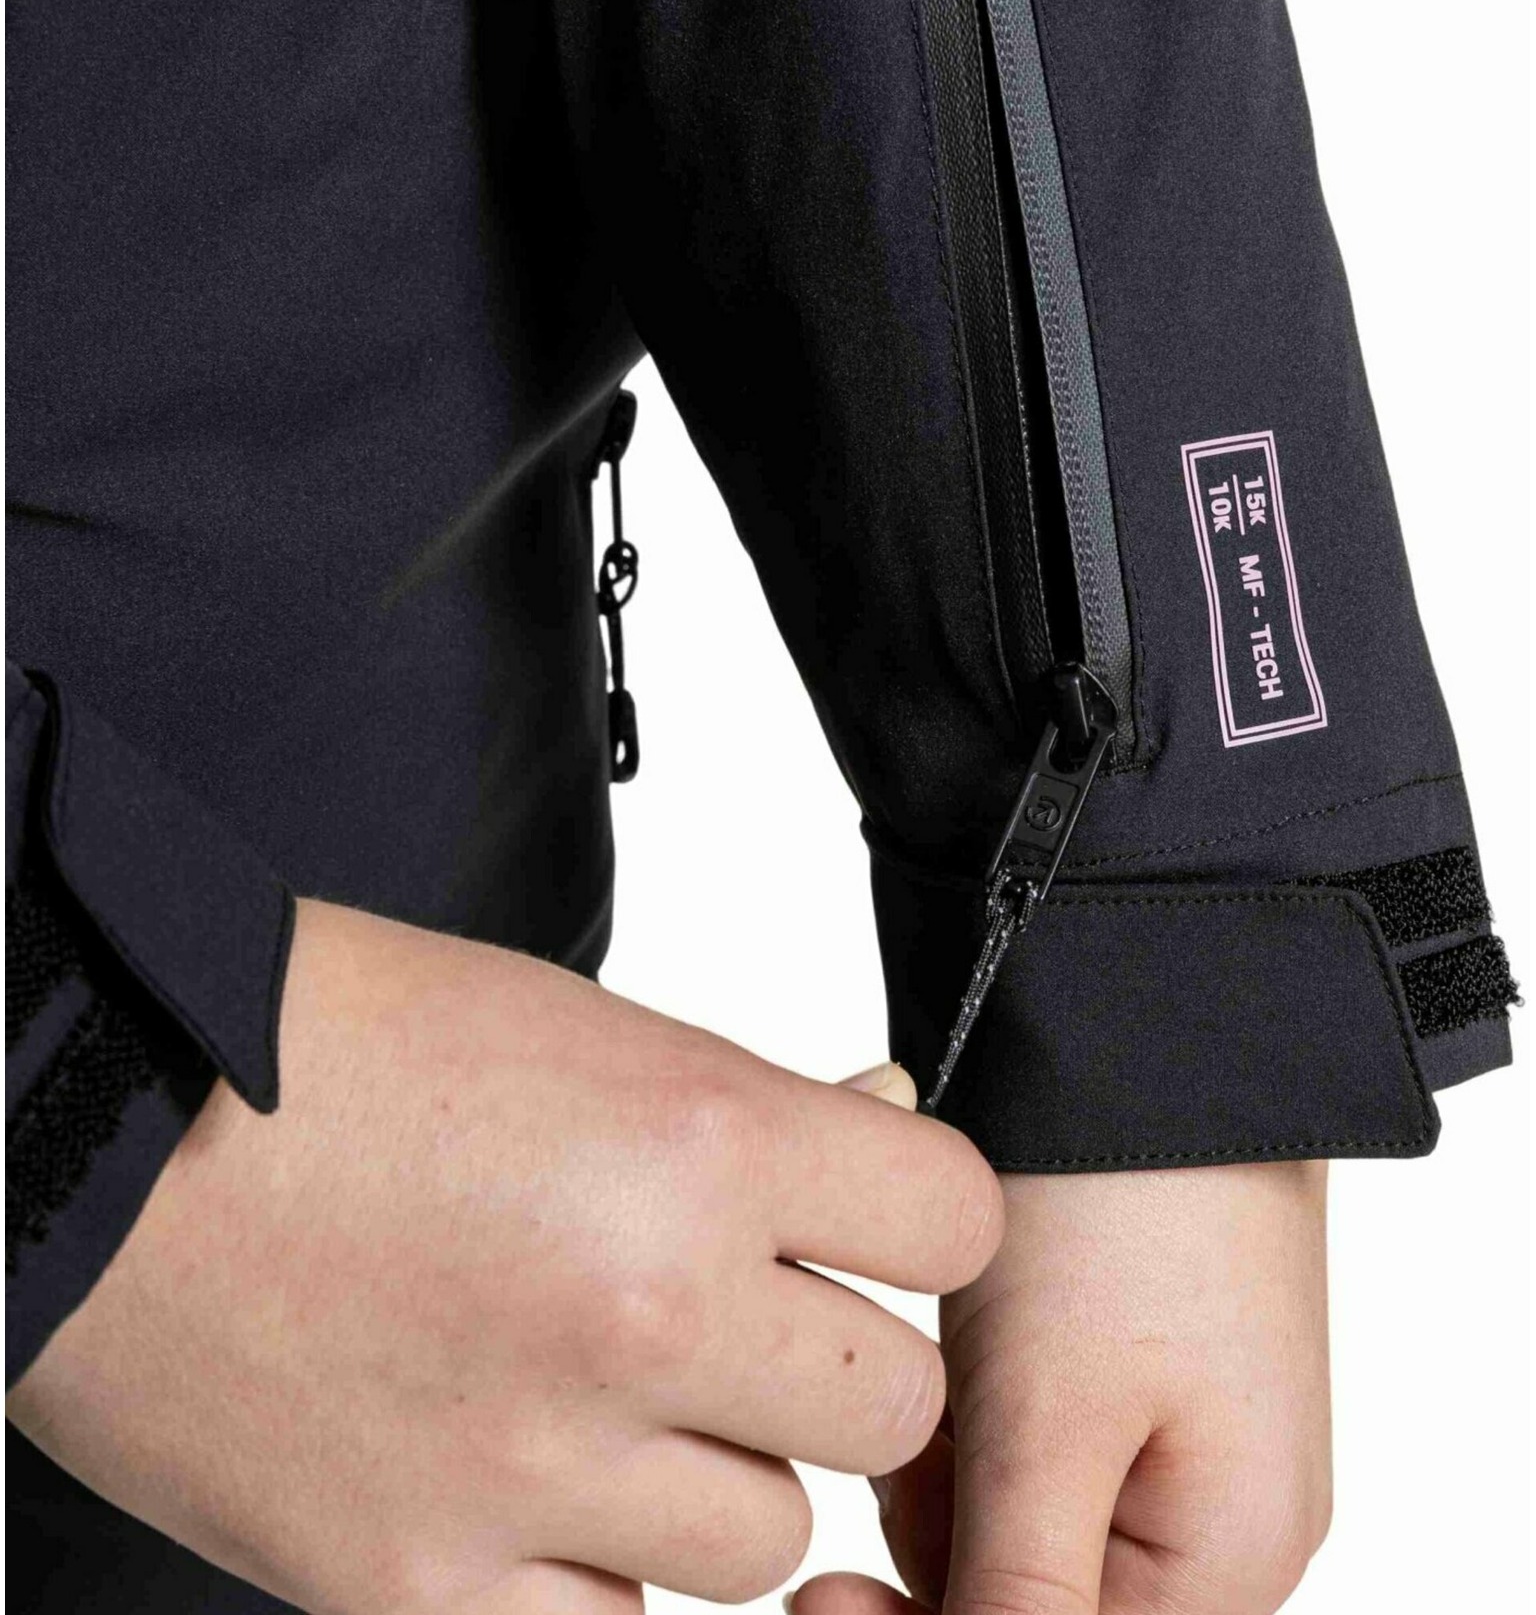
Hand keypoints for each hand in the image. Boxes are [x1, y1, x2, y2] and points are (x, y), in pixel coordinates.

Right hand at [7, 901, 1001, 1613]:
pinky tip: (527, 1480)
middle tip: (741, 1320)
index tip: (871, 1225)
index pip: (953, 1222)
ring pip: (762, 1539)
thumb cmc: (330, 1045)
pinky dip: (594, 1572)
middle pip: (886, 1405)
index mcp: (693, 1142)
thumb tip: (874, 1143)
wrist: (97, 1121)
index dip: (918, 1221)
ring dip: (709, 1473)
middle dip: (831, 1361)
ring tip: (598, 1389)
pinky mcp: (422, 1586)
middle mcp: (640, 1311)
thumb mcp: (574, 1023)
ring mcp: (535, 1468)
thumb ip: (745, 1107)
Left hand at [796, 1164, 1330, 1614]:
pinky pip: (1023, 1448)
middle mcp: (1212, 1522)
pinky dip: (968, 1413)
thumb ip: (1012, 1594)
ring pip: (1010, 1531)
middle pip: (1032, 1604)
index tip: (811, 1601)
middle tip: (901, 1446)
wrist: (1157, 1019)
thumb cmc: (1127, 1209)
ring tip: (950, 1365)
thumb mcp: (1054, 1417)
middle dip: (938, 1541)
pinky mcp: (1124, 1374)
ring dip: (945, 1472)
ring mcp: (1171, 1443)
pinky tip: (961, 1342)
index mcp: (1228, 1562)